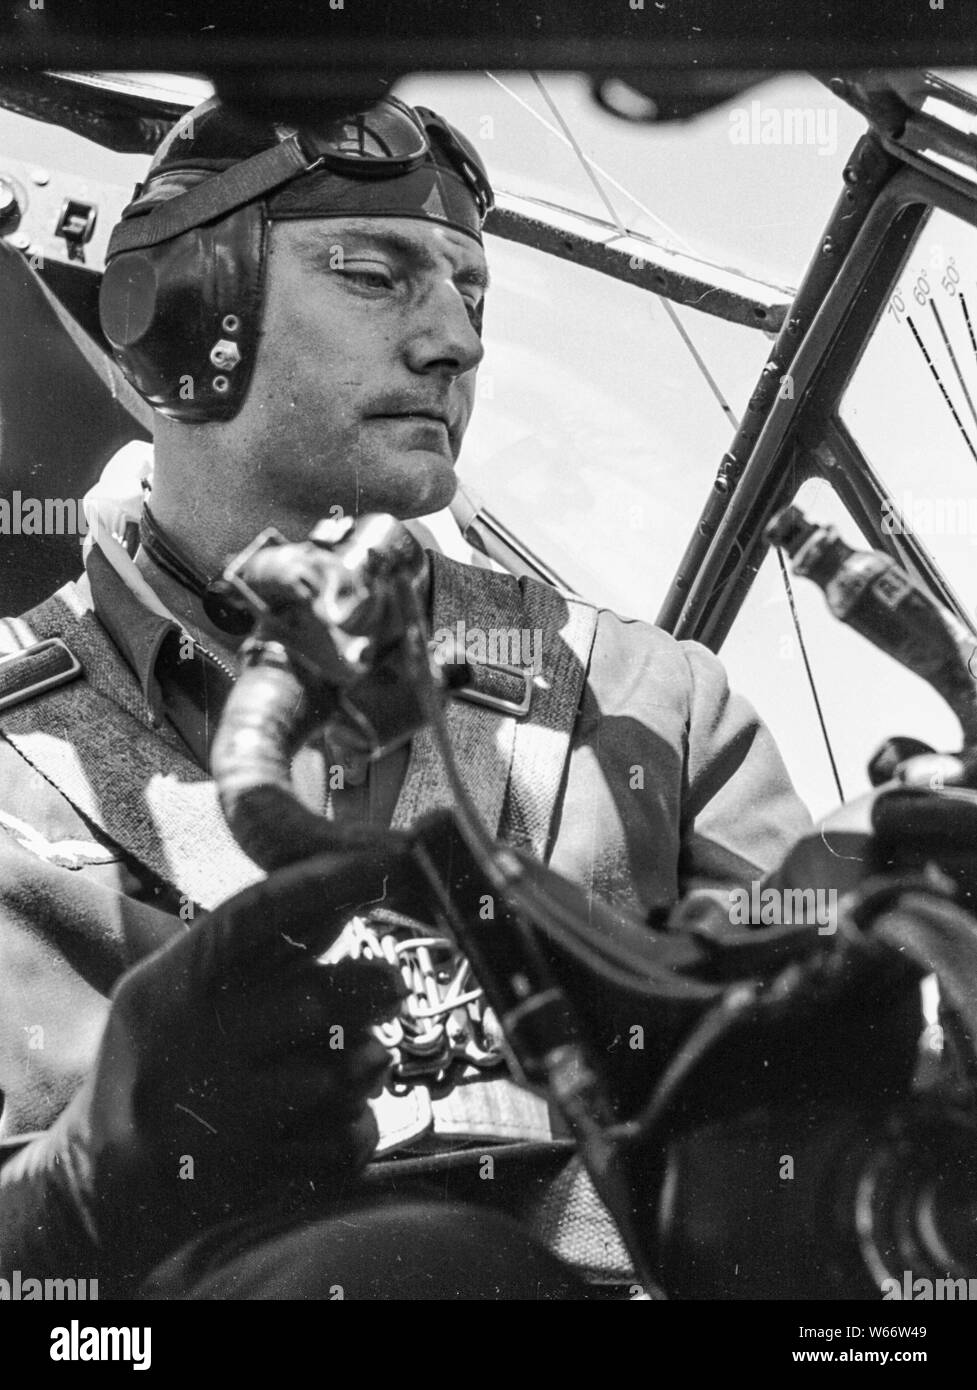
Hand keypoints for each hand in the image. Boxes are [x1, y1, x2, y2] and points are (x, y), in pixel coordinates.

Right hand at [0, 851, 402, 1285]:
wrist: (95, 1189)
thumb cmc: (157, 1065)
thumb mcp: (173, 991)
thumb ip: (253, 948)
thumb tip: (338, 895)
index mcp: (167, 987)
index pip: (250, 918)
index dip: (321, 884)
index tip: (380, 864)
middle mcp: (186, 1050)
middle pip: (311, 1000)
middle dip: (367, 989)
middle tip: (388, 986)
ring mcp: (214, 1121)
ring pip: (336, 1076)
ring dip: (366, 1063)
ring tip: (362, 1059)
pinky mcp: (246, 1183)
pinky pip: (342, 1143)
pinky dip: (357, 1128)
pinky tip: (335, 1119)